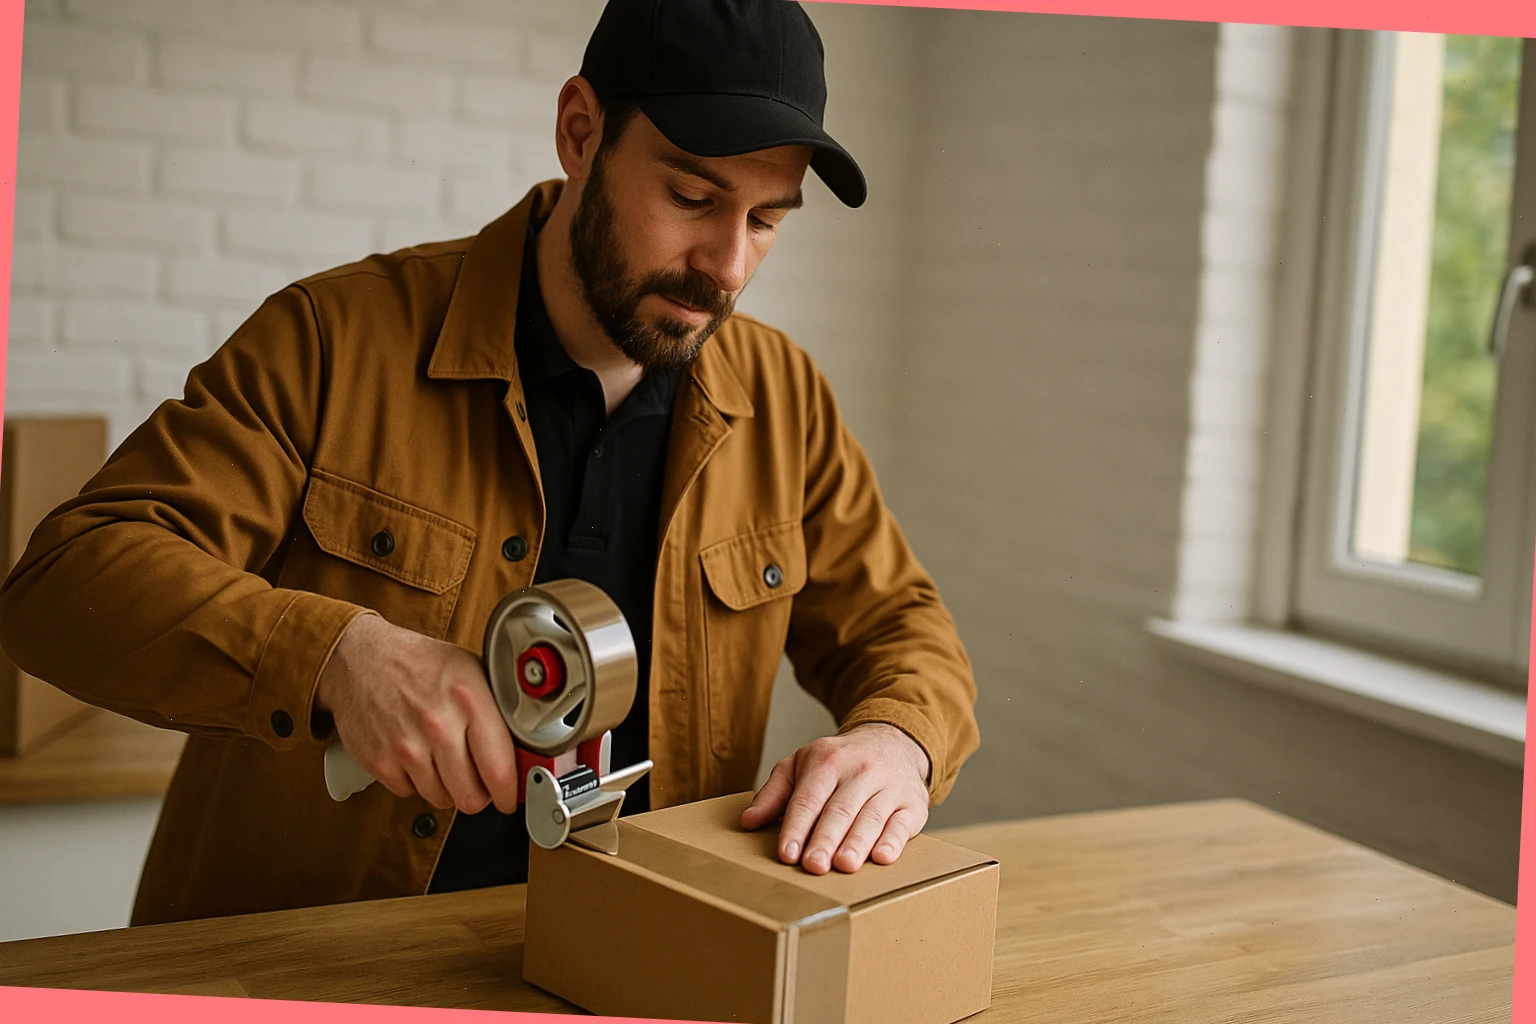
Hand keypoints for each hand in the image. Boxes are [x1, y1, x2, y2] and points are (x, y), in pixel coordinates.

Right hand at [314, 613, 518, 814]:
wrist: (358, 659)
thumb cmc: (418, 663)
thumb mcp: (469, 669)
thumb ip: (496, 708)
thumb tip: (522, 747)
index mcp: (469, 698)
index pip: (499, 768)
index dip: (509, 792)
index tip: (510, 797)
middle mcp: (438, 724)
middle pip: (471, 796)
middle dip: (479, 795)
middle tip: (478, 783)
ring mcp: (407, 746)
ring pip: (442, 800)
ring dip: (447, 788)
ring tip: (443, 759)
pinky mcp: (380, 762)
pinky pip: (411, 794)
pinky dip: (416, 783)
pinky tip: (416, 755)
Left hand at [741, 723, 930, 874]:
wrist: (892, 741)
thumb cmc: (839, 762)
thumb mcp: (802, 765)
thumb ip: (775, 793)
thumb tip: (748, 821)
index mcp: (827, 761)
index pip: (808, 798)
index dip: (796, 827)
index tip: (786, 853)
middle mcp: (860, 771)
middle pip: (839, 810)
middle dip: (825, 839)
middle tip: (814, 865)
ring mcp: (889, 786)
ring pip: (871, 817)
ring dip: (857, 842)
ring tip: (844, 865)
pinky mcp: (912, 804)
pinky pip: (902, 823)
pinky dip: (893, 841)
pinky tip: (882, 857)